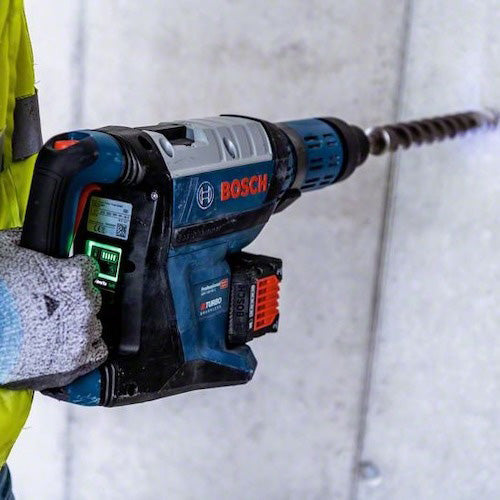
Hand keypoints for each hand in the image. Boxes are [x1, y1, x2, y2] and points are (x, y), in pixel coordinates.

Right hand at [0, 229, 106, 389]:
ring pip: (93, 323)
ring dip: (78, 323)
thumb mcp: (6, 251)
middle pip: (91, 297)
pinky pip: (97, 350)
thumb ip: (28, 242)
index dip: (74, 271)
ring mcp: (82, 332)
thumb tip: (33, 237)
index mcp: (72, 275)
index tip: (67, 277)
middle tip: (51, 305)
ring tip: (52, 326)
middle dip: (74, 299)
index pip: (89, 268)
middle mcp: (84, 303)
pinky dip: (86, 348)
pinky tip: (67, 344)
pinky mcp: (77, 359)